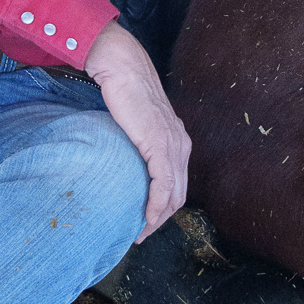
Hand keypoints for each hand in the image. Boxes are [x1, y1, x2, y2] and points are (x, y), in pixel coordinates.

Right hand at [83, 20, 190, 241]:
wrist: (122, 68)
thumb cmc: (123, 92)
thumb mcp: (135, 123)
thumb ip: (137, 142)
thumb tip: (123, 160)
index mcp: (177, 140)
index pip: (177, 183)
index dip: (164, 207)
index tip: (146, 222)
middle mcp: (181, 144)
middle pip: (179, 193)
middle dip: (162, 219)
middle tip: (142, 234)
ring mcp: (173, 144)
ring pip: (174, 193)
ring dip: (158, 217)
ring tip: (141, 232)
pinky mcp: (160, 144)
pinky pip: (163, 184)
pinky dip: (156, 205)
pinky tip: (146, 216)